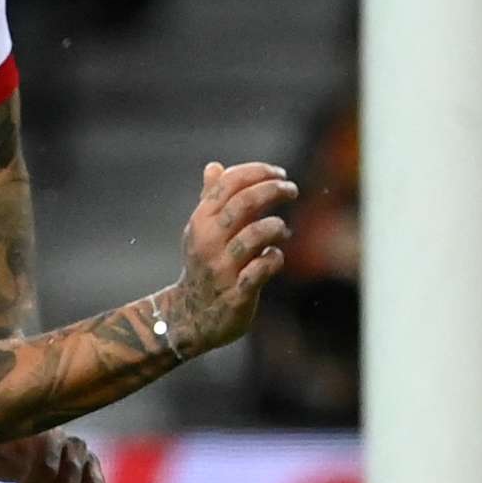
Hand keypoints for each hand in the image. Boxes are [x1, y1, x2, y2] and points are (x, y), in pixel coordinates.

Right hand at [170, 160, 296, 352]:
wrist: (190, 315)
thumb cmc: (203, 265)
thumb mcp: (200, 231)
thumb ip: (210, 199)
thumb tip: (214, 167)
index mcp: (200, 221)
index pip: (228, 183)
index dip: (258, 172)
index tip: (279, 173)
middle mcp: (208, 241)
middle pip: (244, 203)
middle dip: (273, 190)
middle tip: (291, 189)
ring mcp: (222, 268)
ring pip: (255, 234)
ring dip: (276, 227)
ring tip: (281, 229)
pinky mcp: (237, 293)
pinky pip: (262, 269)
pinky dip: (274, 258)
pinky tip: (273, 257)